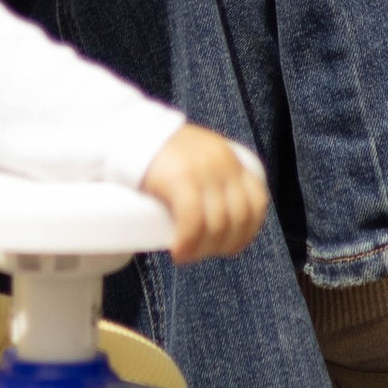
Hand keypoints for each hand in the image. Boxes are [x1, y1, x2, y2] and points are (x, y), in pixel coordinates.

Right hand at [140, 122, 268, 263]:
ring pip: (218, 223)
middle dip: (223, 245)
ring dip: (203, 249)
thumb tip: (217, 223)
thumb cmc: (162, 154)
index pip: (257, 201)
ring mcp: (204, 170)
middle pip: (239, 218)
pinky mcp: (181, 178)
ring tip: (186, 255)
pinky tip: (179, 251)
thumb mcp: (200, 160)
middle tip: (200, 254)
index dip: (248, 232)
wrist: (130, 132)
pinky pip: (193, 221)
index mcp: (232, 160)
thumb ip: (213, 181)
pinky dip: (188, 243)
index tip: (231, 248)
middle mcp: (224, 164)